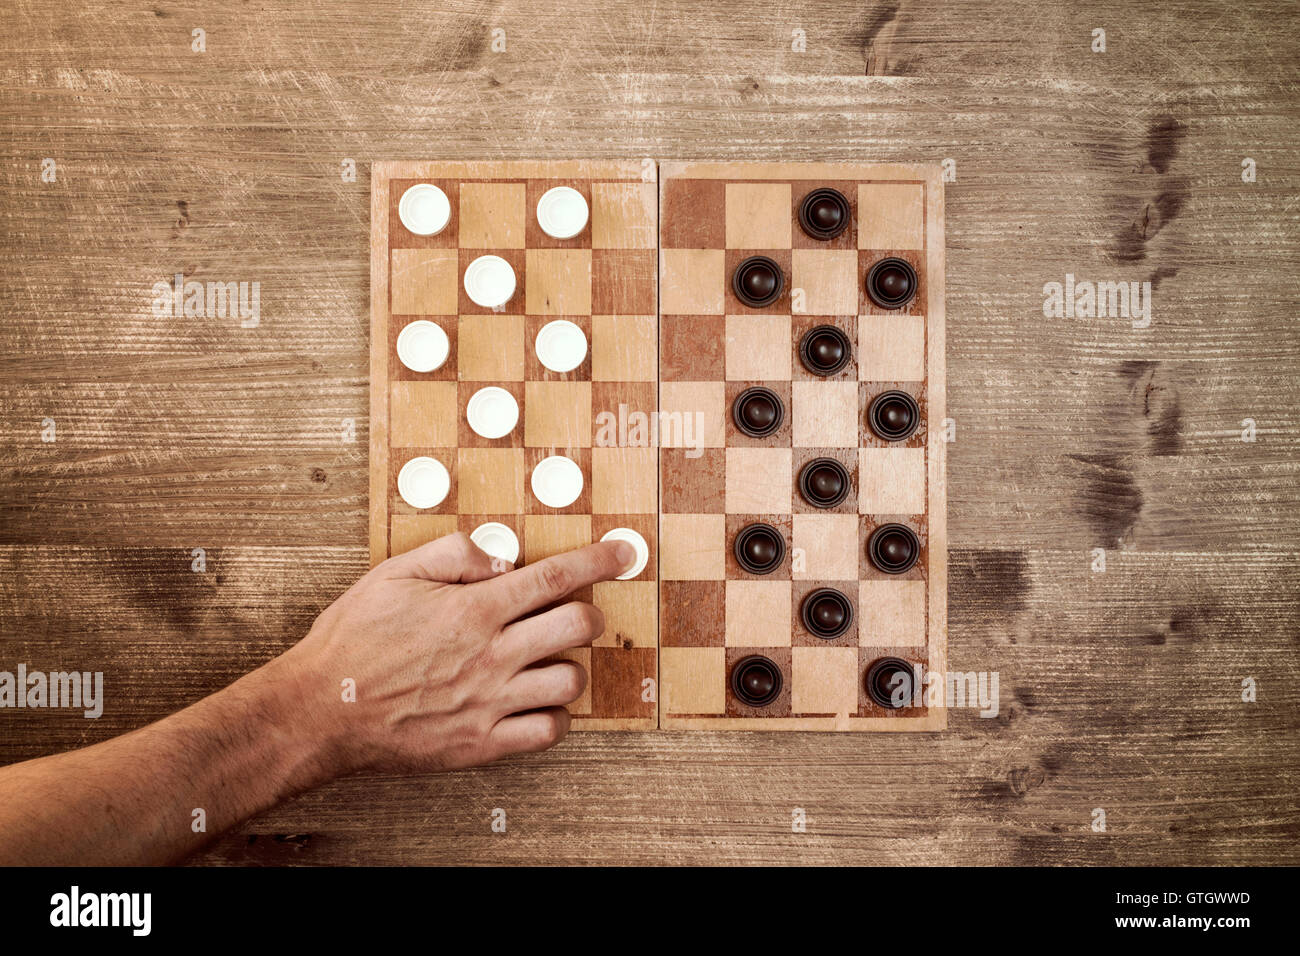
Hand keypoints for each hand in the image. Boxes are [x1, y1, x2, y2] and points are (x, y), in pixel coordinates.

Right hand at [266, 532, 636, 775]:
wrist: (321, 710)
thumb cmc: (353, 642)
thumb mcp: (395, 574)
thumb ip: (454, 553)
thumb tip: (502, 552)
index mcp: (474, 609)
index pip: (556, 577)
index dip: (599, 561)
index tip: (623, 554)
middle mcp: (492, 655)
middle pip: (579, 626)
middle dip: (588, 613)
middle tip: (576, 612)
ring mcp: (491, 702)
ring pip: (572, 681)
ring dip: (569, 664)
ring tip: (546, 659)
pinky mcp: (483, 743)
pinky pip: (549, 732)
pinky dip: (554, 716)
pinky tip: (536, 702)